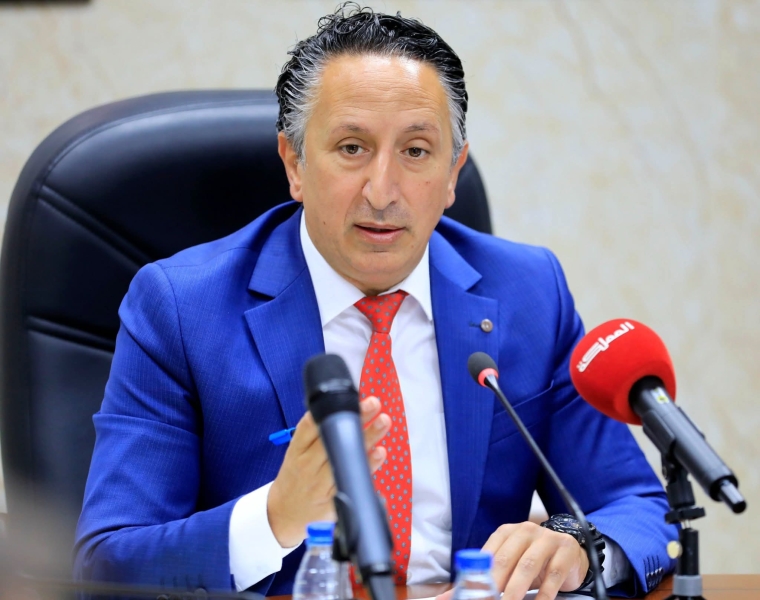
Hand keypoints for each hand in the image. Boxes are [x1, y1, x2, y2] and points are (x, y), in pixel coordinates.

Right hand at [267, 396, 389, 547]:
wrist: (283, 514)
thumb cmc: (295, 477)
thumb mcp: (296, 453)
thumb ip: (314, 433)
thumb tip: (342, 408)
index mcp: (297, 450)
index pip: (311, 426)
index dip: (331, 410)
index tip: (348, 397)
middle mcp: (308, 466)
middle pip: (333, 439)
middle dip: (355, 420)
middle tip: (373, 403)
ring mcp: (321, 484)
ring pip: (346, 458)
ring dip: (368, 438)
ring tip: (383, 421)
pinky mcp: (334, 501)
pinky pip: (353, 480)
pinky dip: (368, 466)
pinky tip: (379, 452)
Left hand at [437, 522, 587, 599]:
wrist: (569, 552)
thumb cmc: (533, 561)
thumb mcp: (508, 566)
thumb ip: (482, 579)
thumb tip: (447, 596)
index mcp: (506, 533)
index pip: (488, 554)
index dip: (478, 577)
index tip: (471, 596)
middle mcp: (525, 531)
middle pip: (505, 559)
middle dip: (494, 585)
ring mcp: (546, 539)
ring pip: (527, 565)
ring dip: (516, 590)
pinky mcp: (565, 550)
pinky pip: (553, 574)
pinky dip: (544, 594)